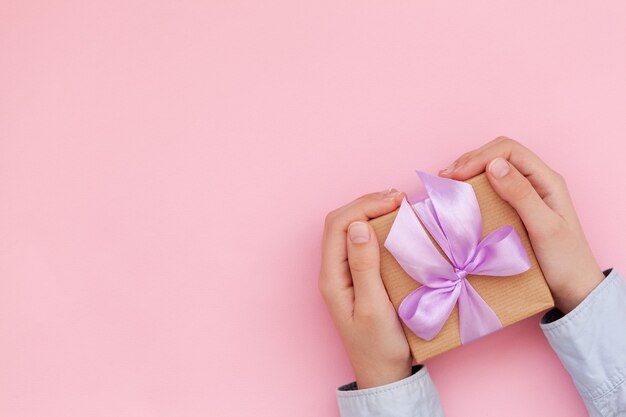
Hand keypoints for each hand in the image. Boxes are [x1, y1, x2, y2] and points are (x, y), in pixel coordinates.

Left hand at [319, 189, 411, 388]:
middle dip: (367, 203)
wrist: (382, 373)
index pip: (338, 225)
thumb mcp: (375, 307)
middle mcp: (333, 271)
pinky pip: (361, 242)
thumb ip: (364, 267)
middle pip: (340, 223)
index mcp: (331, 276)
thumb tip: (357, 226)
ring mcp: (344, 273)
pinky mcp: (357, 276)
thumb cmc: (379, 345)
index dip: (364, 206)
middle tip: (399, 198)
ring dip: (370, 212)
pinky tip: (394, 225)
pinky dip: (376, 226)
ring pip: (349, 229)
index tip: (395, 202)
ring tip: (397, 205)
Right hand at [440, 136, 604, 312]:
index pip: (509, 151)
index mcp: (546, 180)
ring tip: (447, 183)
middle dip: (469, 160)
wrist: (574, 289)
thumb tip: (494, 165)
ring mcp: (526, 194)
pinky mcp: (515, 208)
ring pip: (493, 168)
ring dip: (468, 171)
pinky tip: (460, 196)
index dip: (479, 157)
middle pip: (499, 154)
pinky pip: (491, 187)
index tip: (455, 175)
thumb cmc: (565, 260)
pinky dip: (472, 187)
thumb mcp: (544, 228)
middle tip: (445, 177)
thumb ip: (521, 195)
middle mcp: (536, 181)